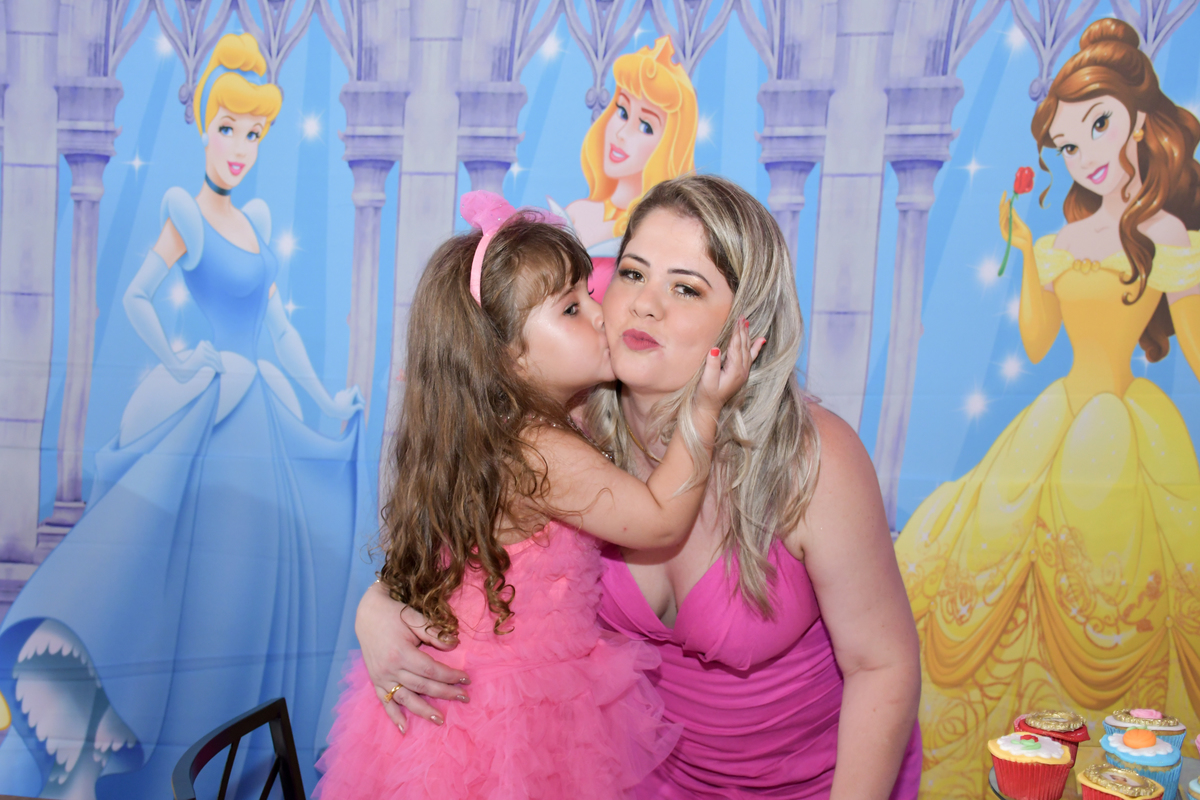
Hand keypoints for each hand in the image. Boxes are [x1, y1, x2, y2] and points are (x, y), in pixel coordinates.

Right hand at [166, 341, 223, 382]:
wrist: (181, 369)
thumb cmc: (191, 364)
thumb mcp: (200, 357)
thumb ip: (208, 354)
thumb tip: (218, 355)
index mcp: (202, 343)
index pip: (214, 350)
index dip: (218, 357)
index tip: (220, 364)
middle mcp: (203, 345)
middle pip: (215, 354)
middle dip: (220, 362)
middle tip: (223, 369)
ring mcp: (202, 351)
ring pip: (215, 358)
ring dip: (220, 366)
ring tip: (223, 371)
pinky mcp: (202, 358)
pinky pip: (213, 363)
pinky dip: (218, 368)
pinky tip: (221, 372)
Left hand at [321, 386, 364, 419]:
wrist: (331, 410)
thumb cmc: (343, 411)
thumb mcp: (352, 410)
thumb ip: (357, 407)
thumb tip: (362, 406)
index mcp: (350, 396)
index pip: (356, 389)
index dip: (358, 393)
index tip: (358, 398)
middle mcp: (345, 393)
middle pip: (350, 389)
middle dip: (352, 392)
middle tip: (354, 397)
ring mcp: (340, 394)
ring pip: (345, 391)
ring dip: (347, 393)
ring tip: (348, 398)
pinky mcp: (336, 396)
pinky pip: (340, 393)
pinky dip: (342, 395)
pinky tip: (342, 399)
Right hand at [355, 582, 468, 731]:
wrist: (367, 613)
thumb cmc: (394, 614)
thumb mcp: (415, 618)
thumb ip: (434, 633)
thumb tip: (456, 644)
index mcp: (401, 653)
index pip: (431, 670)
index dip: (450, 676)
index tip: (466, 679)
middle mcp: (390, 669)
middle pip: (422, 686)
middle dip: (445, 693)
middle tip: (464, 698)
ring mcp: (381, 677)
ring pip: (405, 698)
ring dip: (423, 711)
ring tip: (440, 720)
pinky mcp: (375, 681)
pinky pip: (385, 702)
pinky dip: (394, 716)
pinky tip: (404, 729)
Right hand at [695, 318, 763, 416]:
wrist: (709, 408)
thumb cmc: (706, 394)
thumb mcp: (707, 380)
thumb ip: (712, 364)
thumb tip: (715, 348)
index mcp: (735, 370)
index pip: (736, 346)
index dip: (736, 332)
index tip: (736, 319)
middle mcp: (742, 370)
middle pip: (744, 345)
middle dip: (742, 330)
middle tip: (742, 316)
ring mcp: (743, 372)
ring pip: (748, 349)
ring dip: (747, 335)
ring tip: (746, 322)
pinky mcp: (741, 373)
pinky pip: (751, 357)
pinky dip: (756, 347)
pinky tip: (761, 339)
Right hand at [999, 191, 1032, 252]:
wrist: (1027, 245)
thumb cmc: (1026, 235)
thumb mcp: (1020, 223)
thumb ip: (1015, 217)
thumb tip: (1011, 207)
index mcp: (1008, 223)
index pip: (1004, 211)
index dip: (1004, 203)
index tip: (1006, 194)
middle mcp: (1004, 226)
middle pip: (1001, 213)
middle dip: (1002, 204)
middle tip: (1005, 195)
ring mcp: (1004, 230)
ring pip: (1001, 218)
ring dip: (1004, 210)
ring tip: (1007, 202)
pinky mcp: (1004, 234)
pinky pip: (1002, 224)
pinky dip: (1004, 217)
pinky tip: (1007, 212)